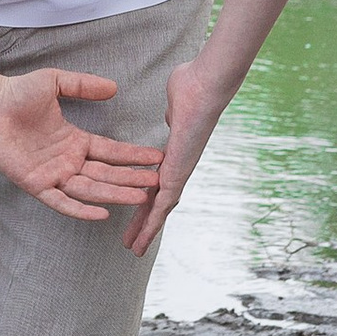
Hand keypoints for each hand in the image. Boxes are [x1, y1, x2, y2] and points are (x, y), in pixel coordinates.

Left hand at [0, 68, 164, 223]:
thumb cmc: (17, 92)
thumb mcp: (56, 82)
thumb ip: (84, 86)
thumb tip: (114, 88)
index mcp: (75, 141)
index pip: (111, 152)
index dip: (134, 156)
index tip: (157, 158)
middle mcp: (68, 160)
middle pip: (106, 174)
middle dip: (132, 179)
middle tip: (157, 184)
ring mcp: (53, 174)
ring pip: (90, 189)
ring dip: (115, 194)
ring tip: (139, 198)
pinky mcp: (36, 184)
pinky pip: (62, 202)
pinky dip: (81, 209)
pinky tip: (102, 215)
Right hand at [123, 53, 233, 257]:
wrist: (204, 85)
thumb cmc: (191, 86)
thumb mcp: (174, 105)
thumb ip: (172, 114)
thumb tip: (172, 115)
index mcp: (174, 153)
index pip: (156, 182)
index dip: (146, 199)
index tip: (135, 209)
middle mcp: (178, 167)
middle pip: (158, 202)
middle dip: (144, 222)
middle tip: (132, 241)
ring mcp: (180, 172)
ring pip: (161, 210)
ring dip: (147, 231)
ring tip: (134, 250)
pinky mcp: (178, 174)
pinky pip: (163, 205)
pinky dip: (152, 224)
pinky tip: (142, 239)